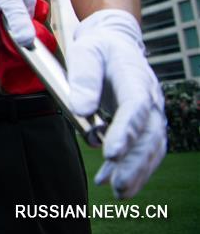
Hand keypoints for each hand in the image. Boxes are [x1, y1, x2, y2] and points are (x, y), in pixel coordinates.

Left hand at [68, 9, 166, 197]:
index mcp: (135, 77)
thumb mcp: (85, 52)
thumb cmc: (98, 47)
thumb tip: (81, 110)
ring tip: (118, 191)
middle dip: (134, 162)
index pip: (135, 107)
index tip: (109, 153)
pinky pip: (144, 148)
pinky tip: (112, 180)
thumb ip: (83, 78)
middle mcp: (150, 97)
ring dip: (136, 171)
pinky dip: (131, 166)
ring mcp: (151, 111)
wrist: (114, 42)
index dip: (125, 131)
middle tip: (116, 184)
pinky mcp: (144, 122)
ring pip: (151, 146)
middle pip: (149, 134)